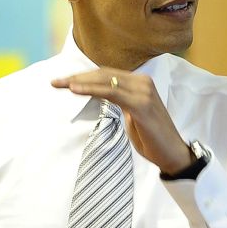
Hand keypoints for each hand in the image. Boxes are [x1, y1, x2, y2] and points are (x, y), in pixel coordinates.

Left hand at [51, 68, 192, 174]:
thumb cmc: (152, 137)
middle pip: (103, 74)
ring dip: (80, 82)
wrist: (172, 153)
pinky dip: (91, 90)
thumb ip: (120, 100)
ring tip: (61, 84)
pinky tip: (75, 90)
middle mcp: (143, 82)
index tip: (63, 81)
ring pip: (105, 80)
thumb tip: (103, 94)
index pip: (107, 74)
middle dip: (77, 77)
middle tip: (55, 82)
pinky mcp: (141, 104)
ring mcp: (143, 92)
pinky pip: (111, 93)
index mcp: (140, 83)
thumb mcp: (132, 114)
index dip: (84, 76)